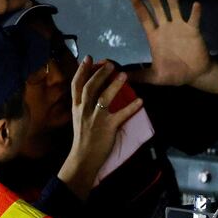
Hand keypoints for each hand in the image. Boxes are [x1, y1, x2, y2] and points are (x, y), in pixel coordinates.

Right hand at [58, 57, 143, 199]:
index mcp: (77, 108)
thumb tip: (92, 94)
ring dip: (114, 85)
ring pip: (104, 98)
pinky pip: (121, 115)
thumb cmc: (82, 140)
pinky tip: (141, 101)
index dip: (82, 70)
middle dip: (100, 73)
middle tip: (110, 64)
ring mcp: (96, 119)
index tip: (88, 58)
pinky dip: (131, 108)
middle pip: (90, 87)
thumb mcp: (79, 120)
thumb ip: (84, 106)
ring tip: (124, 75)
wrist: (82, 159)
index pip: (76, 85)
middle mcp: (84, 111)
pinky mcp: (107, 128)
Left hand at [129, 0, 217, 93]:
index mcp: (155, 37)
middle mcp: (166, 29)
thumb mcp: (154, 76)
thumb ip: (139, 75)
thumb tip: (120, 77)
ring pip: (174, 9)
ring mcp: (180, 28)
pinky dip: (195, 12)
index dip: (139, 8)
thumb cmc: (174, 74)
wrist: (194, 74)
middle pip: (158, 9)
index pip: (145, 19)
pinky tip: (196, 5)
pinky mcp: (193, 31)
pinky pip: (194, 19)